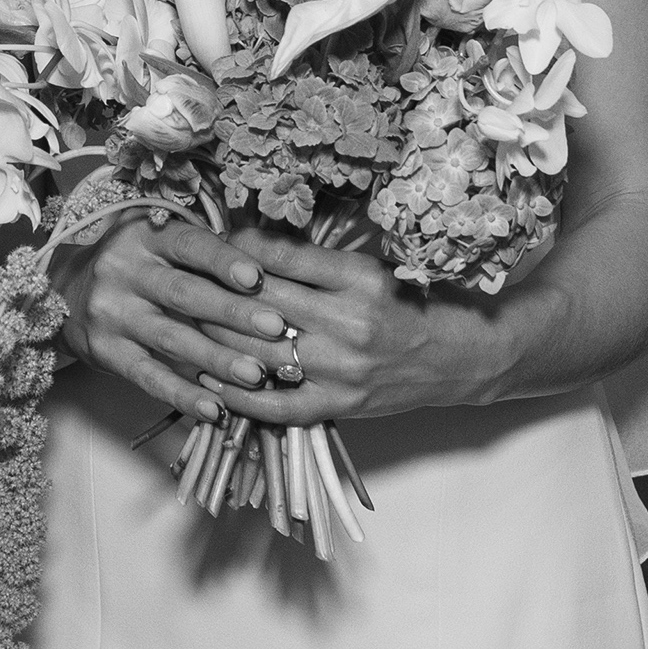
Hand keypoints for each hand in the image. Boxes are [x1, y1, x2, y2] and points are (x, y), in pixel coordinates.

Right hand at [58, 215, 279, 420]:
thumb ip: (202, 251)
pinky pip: (149, 377)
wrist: (64, 292)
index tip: (257, 278)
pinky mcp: (106, 352)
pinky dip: (184, 395)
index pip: (188, 245)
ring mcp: (112, 314)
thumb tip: (270, 268)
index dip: (223, 261)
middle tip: (276, 329)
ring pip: (172, 339)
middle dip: (233, 313)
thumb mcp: (157, 242)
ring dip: (217, 359)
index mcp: (143, 236)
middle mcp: (123, 271)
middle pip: (185, 294)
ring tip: (256, 374)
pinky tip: (214, 409)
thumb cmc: (134, 264)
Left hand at [200, 227, 503, 428]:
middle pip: (256, 303)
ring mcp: (341, 370)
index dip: (235, 249)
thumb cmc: (419, 302)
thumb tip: (252, 244)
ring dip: (212, 339)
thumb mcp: (375, 267)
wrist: (466, 357)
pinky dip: (237, 395)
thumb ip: (319, 262)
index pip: (276, 258)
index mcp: (357, 278)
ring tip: (182, 324)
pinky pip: (274, 405)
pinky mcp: (339, 405)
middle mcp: (347, 324)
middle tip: (181, 280)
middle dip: (212, 291)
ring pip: (255, 352)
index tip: (212, 243)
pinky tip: (209, 383)